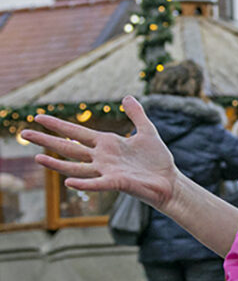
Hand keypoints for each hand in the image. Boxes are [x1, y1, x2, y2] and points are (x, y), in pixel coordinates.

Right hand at [18, 95, 178, 209]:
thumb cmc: (157, 160)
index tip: (38, 116)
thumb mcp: (148, 132)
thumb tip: (127, 96)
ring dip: (57, 164)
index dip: (58, 125)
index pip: (77, 132)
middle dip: (47, 140)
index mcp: (107, 144)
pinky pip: (97, 183)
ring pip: (77, 167)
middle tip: (24, 134)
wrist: (170, 182)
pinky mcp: (117, 183)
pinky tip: (68, 182)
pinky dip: (84, 183)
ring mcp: (108, 171)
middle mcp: (102, 158)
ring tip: (37, 157)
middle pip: (69, 148)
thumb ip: (137, 115)